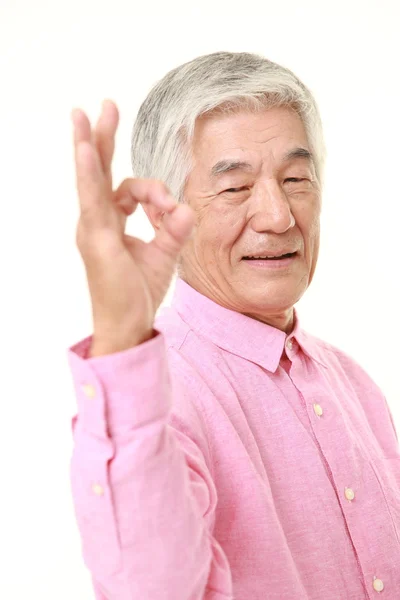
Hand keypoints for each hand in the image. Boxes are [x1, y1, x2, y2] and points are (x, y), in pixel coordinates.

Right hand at [71, 99, 194, 355]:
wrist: (129, 324)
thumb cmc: (140, 291)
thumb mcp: (165, 252)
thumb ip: (175, 227)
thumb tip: (187, 207)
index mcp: (110, 222)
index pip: (124, 188)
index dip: (152, 191)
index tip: (172, 210)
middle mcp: (96, 221)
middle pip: (98, 170)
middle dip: (101, 137)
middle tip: (104, 105)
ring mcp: (93, 228)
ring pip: (90, 177)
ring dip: (89, 144)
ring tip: (84, 113)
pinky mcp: (97, 238)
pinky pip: (93, 199)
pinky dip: (89, 172)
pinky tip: (86, 148)